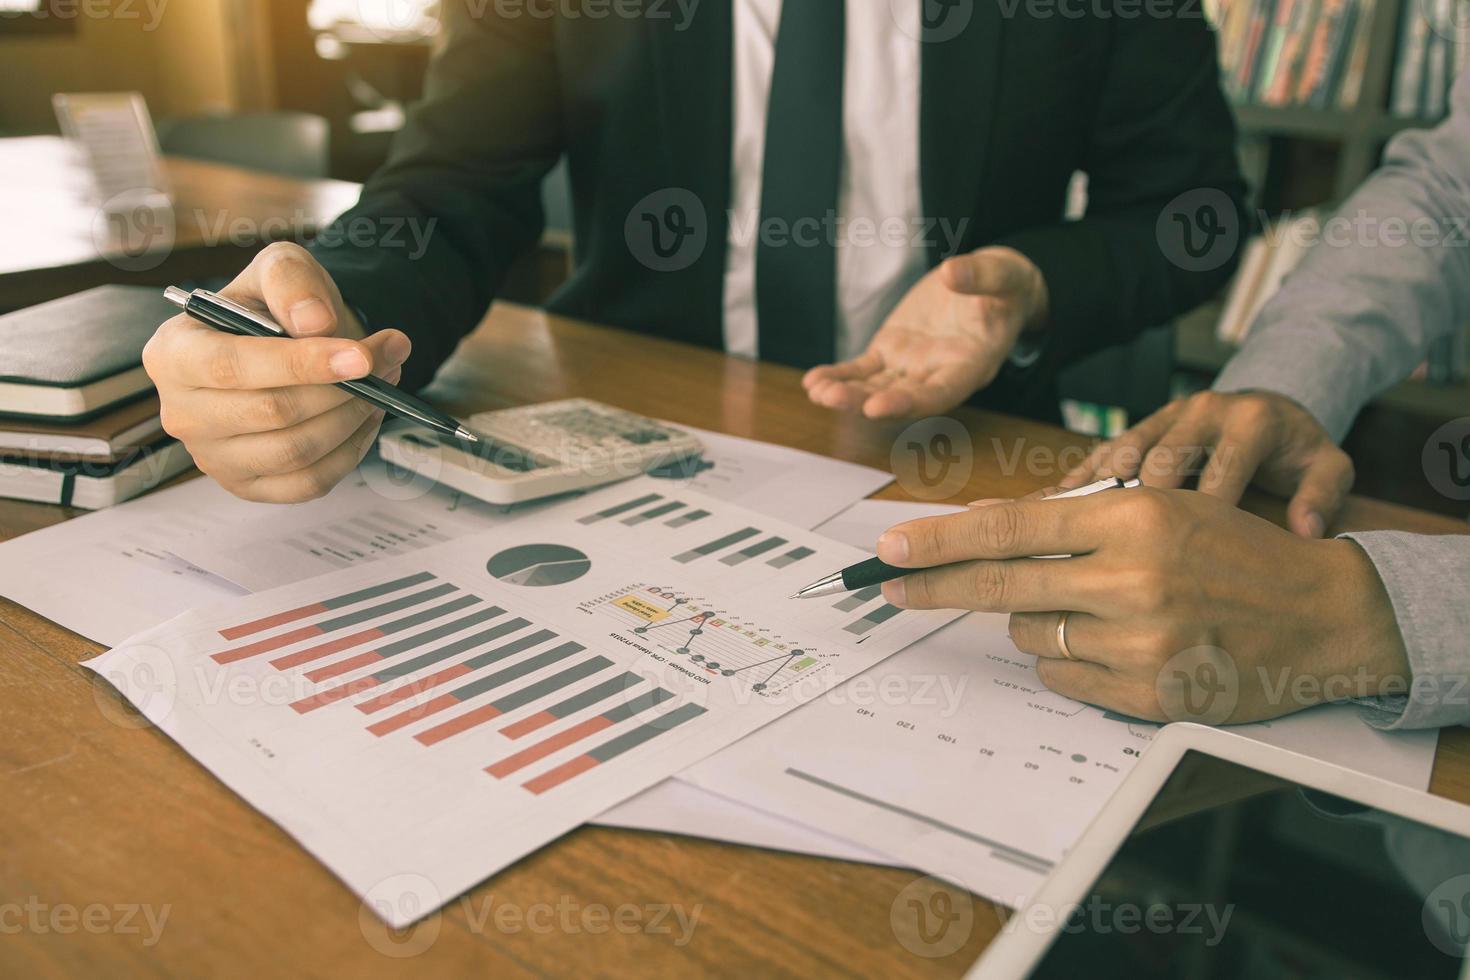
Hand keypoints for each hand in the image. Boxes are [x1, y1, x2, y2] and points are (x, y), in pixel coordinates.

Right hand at [143, 242, 411, 502]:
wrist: (283, 342)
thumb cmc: (273, 307)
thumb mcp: (279, 267)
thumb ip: (292, 281)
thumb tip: (315, 323)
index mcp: (172, 354)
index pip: (232, 366)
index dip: (302, 363)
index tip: (361, 357)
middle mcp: (182, 412)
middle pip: (272, 413)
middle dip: (343, 389)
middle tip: (385, 361)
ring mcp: (212, 457)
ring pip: (296, 451)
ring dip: (353, 418)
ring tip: (380, 384)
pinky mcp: (246, 486)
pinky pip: (308, 483)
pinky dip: (349, 452)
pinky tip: (363, 418)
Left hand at [802, 246, 1047, 418]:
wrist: (991, 288)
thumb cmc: (1005, 288)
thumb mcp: (1004, 276)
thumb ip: (982, 276)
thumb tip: (952, 273)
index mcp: (971, 366)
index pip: (938, 393)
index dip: (908, 403)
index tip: (877, 407)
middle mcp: (938, 374)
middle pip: (899, 397)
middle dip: (864, 401)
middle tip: (832, 399)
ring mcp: (911, 366)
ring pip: (875, 387)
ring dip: (845, 392)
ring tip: (817, 391)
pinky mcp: (891, 352)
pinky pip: (862, 370)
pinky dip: (839, 376)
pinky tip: (813, 382)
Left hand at [875, 489, 1408, 722]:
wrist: (1322, 615)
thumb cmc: (1234, 553)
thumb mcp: (1161, 510)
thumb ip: (1076, 524)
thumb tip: (985, 535)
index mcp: (1133, 518)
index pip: (1008, 528)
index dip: (939, 539)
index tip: (890, 549)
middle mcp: (1131, 578)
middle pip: (999, 585)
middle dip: (934, 585)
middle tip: (889, 587)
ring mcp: (1140, 642)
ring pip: (1030, 633)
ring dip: (1036, 619)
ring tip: (1093, 607)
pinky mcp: (1147, 694)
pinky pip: (1061, 675)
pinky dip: (1068, 659)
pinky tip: (1113, 643)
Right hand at [1063, 390, 1353, 537]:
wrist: (1276, 406)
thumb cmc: (1298, 451)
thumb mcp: (1329, 467)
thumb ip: (1322, 495)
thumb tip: (1305, 531)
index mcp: (1251, 420)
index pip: (1221, 469)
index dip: (1203, 516)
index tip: (1189, 567)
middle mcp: (1203, 411)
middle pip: (1161, 460)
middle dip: (1140, 511)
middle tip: (1121, 560)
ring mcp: (1167, 415)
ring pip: (1122, 455)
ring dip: (1095, 498)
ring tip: (1068, 538)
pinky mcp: (1141, 426)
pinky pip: (1102, 454)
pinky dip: (1077, 484)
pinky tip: (1046, 512)